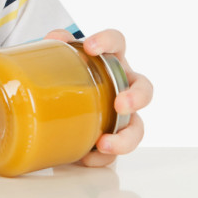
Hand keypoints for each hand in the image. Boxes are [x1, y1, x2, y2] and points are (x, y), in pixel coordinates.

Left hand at [45, 28, 152, 167]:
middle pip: (144, 89)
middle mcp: (121, 86)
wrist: (54, 109)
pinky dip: (101, 157)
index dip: (108, 41)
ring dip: (126, 137)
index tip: (91, 48)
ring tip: (105, 143)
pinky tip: (85, 157)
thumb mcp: (55, 62)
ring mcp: (120, 115)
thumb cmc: (65, 79)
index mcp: (108, 61)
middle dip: (137, 97)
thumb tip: (53, 40)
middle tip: (120, 104)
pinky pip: (114, 153)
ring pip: (137, 127)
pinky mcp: (110, 139)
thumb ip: (53, 49)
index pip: (117, 42)